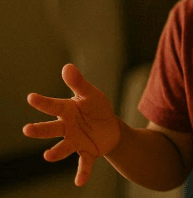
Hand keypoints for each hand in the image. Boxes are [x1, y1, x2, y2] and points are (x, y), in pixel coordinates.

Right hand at [23, 64, 119, 185]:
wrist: (109, 127)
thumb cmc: (95, 108)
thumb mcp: (91, 94)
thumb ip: (79, 83)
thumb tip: (67, 67)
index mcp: (66, 111)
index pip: (52, 106)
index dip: (42, 102)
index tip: (31, 97)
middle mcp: (66, 128)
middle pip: (50, 129)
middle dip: (39, 130)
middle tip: (27, 129)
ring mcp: (75, 141)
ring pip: (63, 148)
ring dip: (55, 152)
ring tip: (48, 156)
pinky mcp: (87, 152)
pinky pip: (84, 164)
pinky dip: (82, 173)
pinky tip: (79, 182)